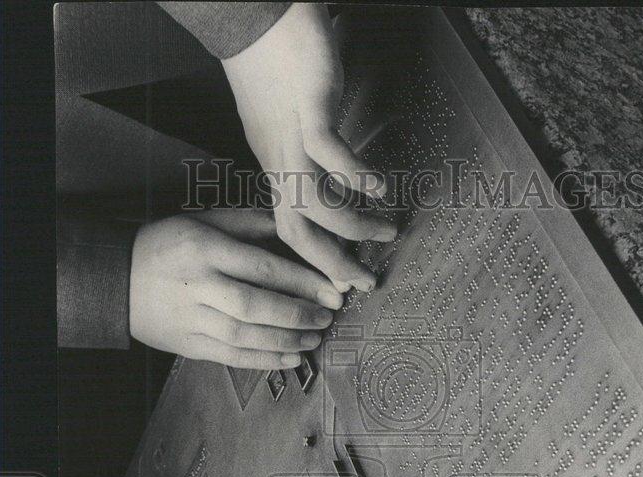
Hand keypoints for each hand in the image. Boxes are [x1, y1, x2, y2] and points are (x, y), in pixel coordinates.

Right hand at [129, 209, 342, 367]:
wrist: (115, 278)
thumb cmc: (167, 245)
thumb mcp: (201, 221)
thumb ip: (246, 223)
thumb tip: (292, 228)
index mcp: (205, 249)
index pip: (263, 267)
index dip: (303, 281)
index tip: (332, 290)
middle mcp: (198, 285)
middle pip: (257, 304)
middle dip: (298, 313)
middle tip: (327, 317)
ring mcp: (191, 318)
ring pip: (246, 334)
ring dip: (286, 339)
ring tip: (314, 338)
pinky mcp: (187, 344)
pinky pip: (230, 356)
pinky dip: (264, 360)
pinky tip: (290, 358)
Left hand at [222, 3, 395, 291]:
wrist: (255, 14)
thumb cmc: (276, 61)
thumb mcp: (289, 119)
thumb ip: (306, 152)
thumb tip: (333, 181)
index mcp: (275, 164)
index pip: (291, 228)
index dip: (318, 261)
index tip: (346, 283)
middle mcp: (278, 158)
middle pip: (296, 230)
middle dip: (332, 265)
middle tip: (364, 284)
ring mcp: (290, 135)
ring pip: (312, 202)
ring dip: (351, 226)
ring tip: (386, 231)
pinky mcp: (307, 107)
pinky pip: (327, 153)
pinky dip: (354, 176)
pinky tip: (378, 186)